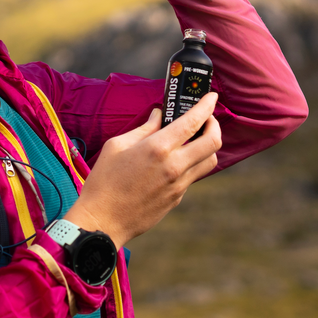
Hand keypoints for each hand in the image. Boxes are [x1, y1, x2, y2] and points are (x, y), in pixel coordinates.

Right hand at [61, 93, 221, 249]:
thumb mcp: (117, 146)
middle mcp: (174, 166)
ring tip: (193, 140)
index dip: (206, 105)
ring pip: (209, 161)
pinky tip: (173, 162)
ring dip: (206, 147)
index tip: (211, 96)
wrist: (102, 221)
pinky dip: (189, 164)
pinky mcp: (176, 198)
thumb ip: (143, 129)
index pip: (193, 121)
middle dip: (215, 125)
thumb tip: (158, 116)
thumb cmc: (104, 181)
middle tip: (207, 119)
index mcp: (158, 148)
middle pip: (213, 142)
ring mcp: (178, 185)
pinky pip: (192, 176)